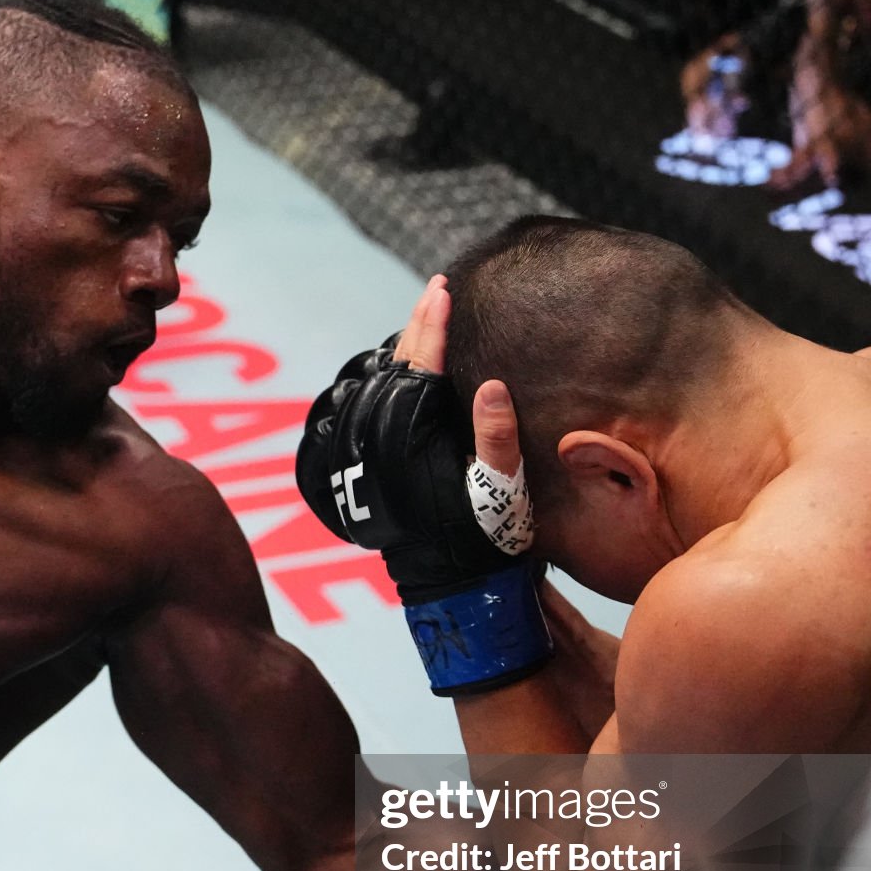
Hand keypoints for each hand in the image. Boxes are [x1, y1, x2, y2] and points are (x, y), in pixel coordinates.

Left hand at [296, 277, 513, 601]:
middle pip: (398, 364)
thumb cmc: (480, 537)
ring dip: (403, 351)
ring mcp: (372, 448)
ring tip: (423, 322)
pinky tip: (404, 371)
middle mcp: (384, 435)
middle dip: (418, 325)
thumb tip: (492, 385)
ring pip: (381, 383)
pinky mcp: (370, 462)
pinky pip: (373, 407)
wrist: (447, 582)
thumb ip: (499, 437)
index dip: (436, 322)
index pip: (425, 362)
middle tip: (435, 292)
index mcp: (415, 431)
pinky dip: (390, 380)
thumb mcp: (500, 489)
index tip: (442, 288)